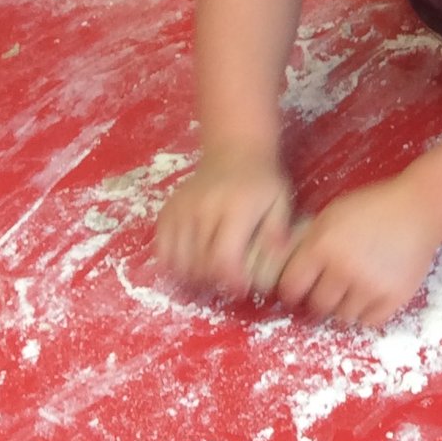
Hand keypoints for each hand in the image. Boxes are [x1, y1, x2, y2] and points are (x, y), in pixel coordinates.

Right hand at [154, 143, 294, 296]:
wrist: (234, 150)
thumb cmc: (261, 180)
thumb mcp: (280, 202)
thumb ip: (276, 234)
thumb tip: (275, 265)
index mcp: (234, 209)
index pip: (223, 257)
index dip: (230, 280)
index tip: (240, 290)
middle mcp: (203, 210)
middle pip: (199, 263)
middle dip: (213, 282)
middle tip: (226, 283)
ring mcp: (181, 210)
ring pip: (177, 260)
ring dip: (192, 277)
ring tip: (209, 276)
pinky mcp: (167, 211)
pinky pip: (161, 248)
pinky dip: (172, 263)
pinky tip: (189, 265)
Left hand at [273, 174, 441, 325]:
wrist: (420, 208)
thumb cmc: (374, 207)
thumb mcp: (332, 214)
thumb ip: (308, 240)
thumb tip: (282, 265)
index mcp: (323, 246)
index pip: (291, 287)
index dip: (292, 291)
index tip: (298, 291)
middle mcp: (344, 269)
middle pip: (317, 306)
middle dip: (319, 299)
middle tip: (329, 289)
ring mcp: (370, 285)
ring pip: (343, 317)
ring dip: (345, 306)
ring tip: (354, 288)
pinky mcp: (394, 297)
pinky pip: (370, 322)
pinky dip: (368, 313)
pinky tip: (371, 295)